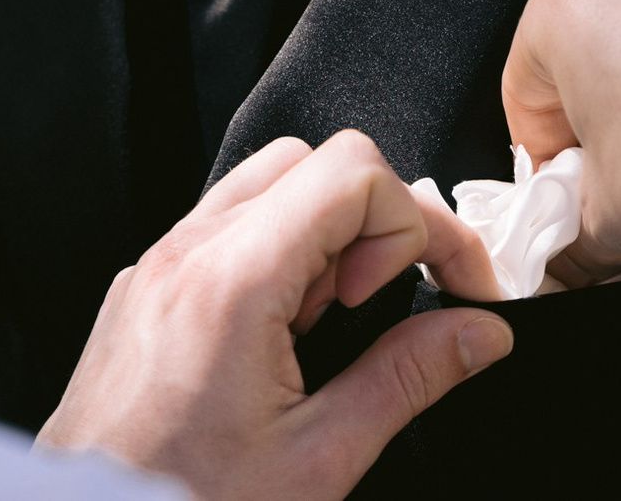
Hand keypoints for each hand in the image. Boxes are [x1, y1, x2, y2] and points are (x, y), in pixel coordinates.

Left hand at [38, 130, 511, 500]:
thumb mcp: (317, 459)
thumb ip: (406, 380)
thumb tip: (477, 333)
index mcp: (232, 280)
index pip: (353, 173)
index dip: (419, 224)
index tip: (444, 287)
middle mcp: (186, 252)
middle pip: (313, 160)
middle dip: (373, 221)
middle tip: (379, 307)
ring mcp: (157, 264)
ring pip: (265, 182)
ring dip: (323, 234)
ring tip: (331, 325)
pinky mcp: (144, 287)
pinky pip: (222, 225)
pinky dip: (274, 254)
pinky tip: (283, 334)